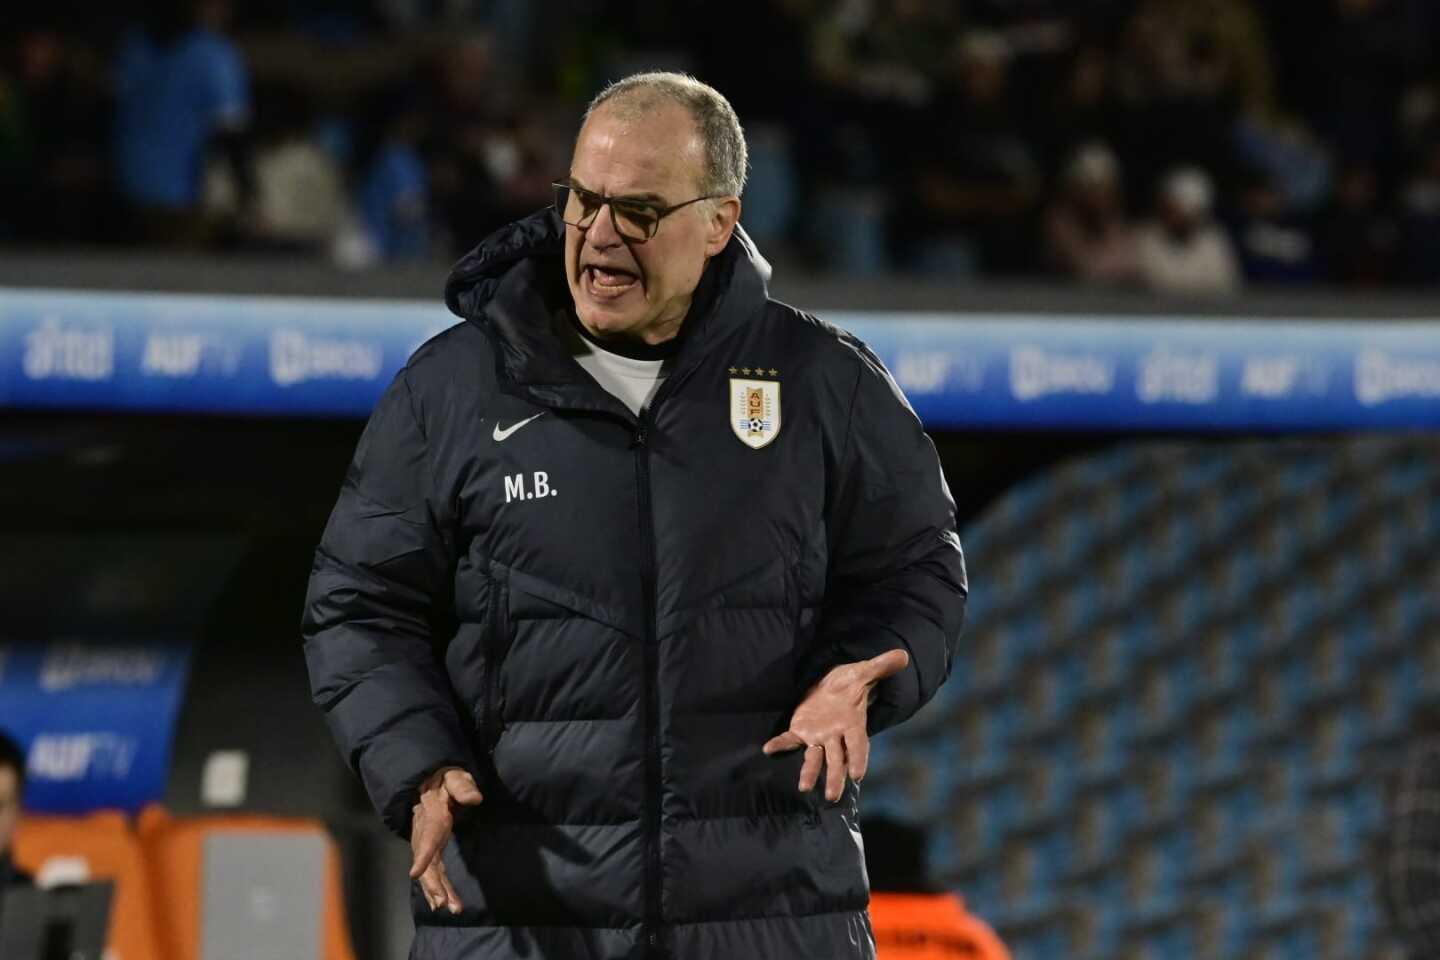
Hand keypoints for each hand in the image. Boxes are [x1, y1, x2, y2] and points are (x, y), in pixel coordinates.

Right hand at [409, 766, 483, 912]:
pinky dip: (435, 887)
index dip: (423, 855)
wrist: (429, 782)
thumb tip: (475, 798)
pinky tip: (440, 903)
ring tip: (449, 908)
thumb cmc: (445, 779)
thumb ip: (463, 787)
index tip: (415, 873)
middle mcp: (425, 833)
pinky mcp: (430, 848)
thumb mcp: (455, 777)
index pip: (428, 837)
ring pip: (429, 870)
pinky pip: (432, 870)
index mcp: (432, 815)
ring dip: (437, 890)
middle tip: (442, 902)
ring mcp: (425, 842)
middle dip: (432, 883)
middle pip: (426, 861)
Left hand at [761, 649, 909, 801]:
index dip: (858, 758)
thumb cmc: (850, 683)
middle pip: (836, 759)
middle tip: (832, 797)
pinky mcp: (801, 731)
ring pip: (814, 757)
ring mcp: (818, 736)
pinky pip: (790, 740)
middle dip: (834, 777)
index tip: (858, 775)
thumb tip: (902, 655)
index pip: (857, 745)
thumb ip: (881, 666)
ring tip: (804, 787)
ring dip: (809, 772)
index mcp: (853, 725)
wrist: (833, 686)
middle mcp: (836, 736)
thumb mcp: (864, 672)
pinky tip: (769, 749)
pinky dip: (781, 744)